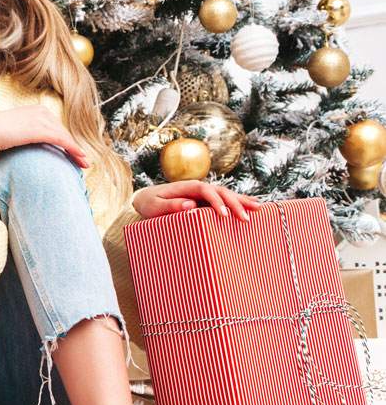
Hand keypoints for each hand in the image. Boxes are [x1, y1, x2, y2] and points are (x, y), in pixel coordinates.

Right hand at [0, 106, 89, 167]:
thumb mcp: (15, 130)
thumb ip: (27, 133)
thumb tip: (31, 146)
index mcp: (36, 110)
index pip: (57, 127)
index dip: (68, 141)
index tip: (74, 154)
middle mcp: (41, 111)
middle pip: (64, 131)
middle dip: (75, 147)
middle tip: (84, 162)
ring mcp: (40, 119)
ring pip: (65, 136)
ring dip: (77, 151)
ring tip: (84, 164)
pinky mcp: (38, 129)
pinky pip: (61, 139)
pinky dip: (72, 148)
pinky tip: (80, 156)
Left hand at [133, 181, 260, 221]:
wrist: (146, 198)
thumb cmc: (149, 203)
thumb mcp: (155, 206)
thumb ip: (171, 205)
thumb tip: (190, 204)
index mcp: (187, 186)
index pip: (207, 191)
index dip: (217, 202)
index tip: (225, 215)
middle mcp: (198, 187)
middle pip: (221, 192)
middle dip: (235, 203)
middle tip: (247, 217)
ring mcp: (203, 193)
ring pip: (226, 194)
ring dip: (242, 201)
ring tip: (258, 209)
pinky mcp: (205, 200)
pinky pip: (224, 200)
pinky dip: (238, 202)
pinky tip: (252, 204)